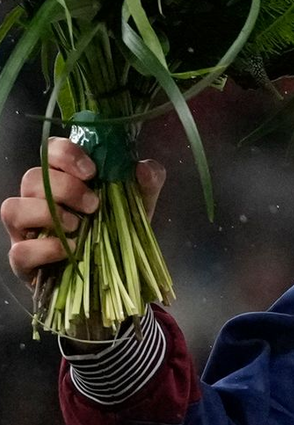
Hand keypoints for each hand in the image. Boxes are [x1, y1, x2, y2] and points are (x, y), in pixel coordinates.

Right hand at [1, 136, 164, 286]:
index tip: (92, 170)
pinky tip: (72, 249)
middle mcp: (36, 199)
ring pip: (12, 208)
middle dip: (65, 188)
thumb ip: (149, 179)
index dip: (65, 154)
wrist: (116, 274)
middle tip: (94, 204)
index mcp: (62, 178)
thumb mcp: (141, 202)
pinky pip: (19, 250)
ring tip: (78, 226)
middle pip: (32, 177)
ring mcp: (25, 230)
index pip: (49, 151)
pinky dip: (48, 248)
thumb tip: (143, 167)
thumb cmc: (119, 229)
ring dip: (48, 213)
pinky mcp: (23, 261)